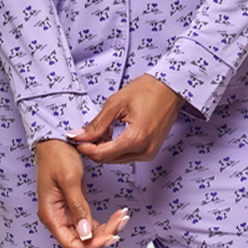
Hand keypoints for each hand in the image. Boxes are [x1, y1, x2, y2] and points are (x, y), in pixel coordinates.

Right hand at [34, 139, 128, 247]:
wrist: (55, 140)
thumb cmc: (57, 156)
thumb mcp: (70, 180)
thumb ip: (78, 208)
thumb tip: (85, 234)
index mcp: (51, 215)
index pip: (71, 244)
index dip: (91, 245)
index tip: (111, 236)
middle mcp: (56, 218)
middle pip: (81, 241)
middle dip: (103, 236)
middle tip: (121, 221)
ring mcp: (65, 213)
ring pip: (87, 233)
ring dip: (106, 229)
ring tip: (123, 217)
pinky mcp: (74, 207)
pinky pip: (89, 222)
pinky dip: (103, 222)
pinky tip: (116, 215)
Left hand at [65, 75, 185, 163]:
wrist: (170, 88)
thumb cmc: (148, 90)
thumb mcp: (116, 104)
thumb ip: (96, 124)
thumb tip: (79, 136)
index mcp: (136, 139)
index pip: (102, 155)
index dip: (85, 148)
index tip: (77, 138)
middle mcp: (144, 150)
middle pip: (108, 159)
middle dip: (94, 147)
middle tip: (89, 131)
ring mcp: (149, 153)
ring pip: (116, 159)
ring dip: (105, 148)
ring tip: (105, 128)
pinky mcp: (150, 151)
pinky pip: (126, 155)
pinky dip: (116, 147)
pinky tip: (114, 132)